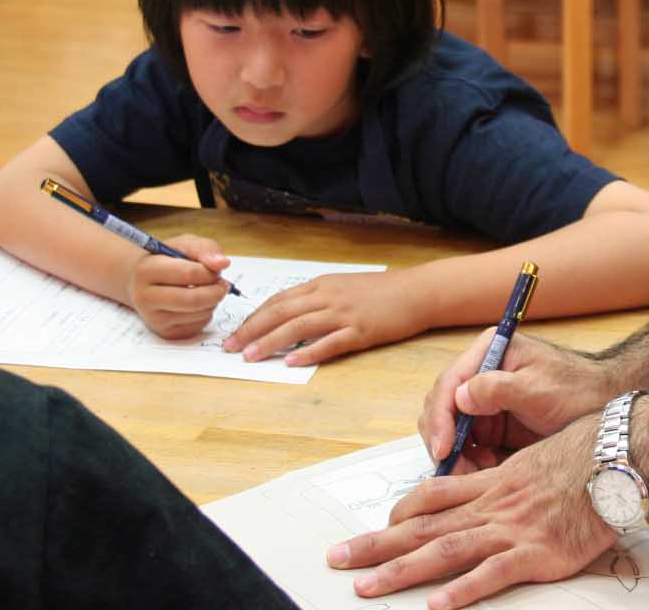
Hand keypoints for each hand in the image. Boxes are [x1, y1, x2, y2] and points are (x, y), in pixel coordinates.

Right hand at [125, 234, 230, 338]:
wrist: (144, 282)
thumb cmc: (167, 260)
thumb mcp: (184, 244)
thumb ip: (204, 248)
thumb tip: (222, 263)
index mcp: (146, 270)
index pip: (188, 273)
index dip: (210, 271)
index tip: (216, 268)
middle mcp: (145, 297)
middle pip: (194, 299)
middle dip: (216, 291)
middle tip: (222, 283)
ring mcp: (154, 318)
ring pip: (199, 313)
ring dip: (213, 301)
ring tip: (206, 290)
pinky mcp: (166, 333)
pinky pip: (198, 325)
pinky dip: (207, 313)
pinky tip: (198, 304)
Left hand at [224, 269, 425, 365]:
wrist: (417, 291)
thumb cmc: (382, 291)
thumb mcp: (345, 287)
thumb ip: (318, 298)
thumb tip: (291, 315)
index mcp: (322, 285)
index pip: (279, 300)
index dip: (254, 317)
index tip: (236, 332)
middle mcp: (328, 296)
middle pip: (281, 312)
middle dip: (252, 329)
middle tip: (231, 347)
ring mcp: (345, 313)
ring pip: (299, 326)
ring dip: (271, 341)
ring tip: (251, 356)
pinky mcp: (361, 331)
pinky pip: (330, 342)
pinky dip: (309, 352)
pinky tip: (292, 362)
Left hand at [329, 414, 615, 608]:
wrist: (618, 456)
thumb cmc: (586, 455)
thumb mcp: (538, 458)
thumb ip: (513, 477)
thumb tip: (501, 488)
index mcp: (492, 483)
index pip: (433, 496)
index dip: (401, 513)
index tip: (376, 528)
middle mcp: (492, 506)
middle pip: (423, 526)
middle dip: (376, 545)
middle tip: (336, 558)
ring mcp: (512, 530)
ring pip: (444, 550)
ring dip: (400, 571)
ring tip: (366, 588)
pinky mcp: (537, 554)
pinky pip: (492, 574)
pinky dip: (462, 591)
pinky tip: (436, 605)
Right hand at [419, 332, 614, 468]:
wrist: (602, 409)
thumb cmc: (577, 390)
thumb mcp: (539, 389)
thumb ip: (498, 388)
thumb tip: (459, 398)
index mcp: (490, 351)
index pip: (449, 383)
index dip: (440, 418)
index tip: (445, 448)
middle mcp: (481, 372)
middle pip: (441, 408)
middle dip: (445, 441)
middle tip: (458, 470)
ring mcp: (483, 399)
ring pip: (450, 430)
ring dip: (458, 454)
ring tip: (480, 472)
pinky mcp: (490, 423)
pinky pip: (467, 445)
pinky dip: (470, 461)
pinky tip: (488, 470)